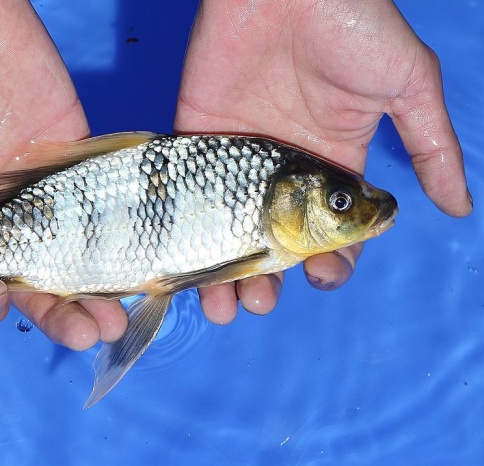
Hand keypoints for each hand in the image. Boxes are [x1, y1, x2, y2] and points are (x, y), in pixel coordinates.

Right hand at [0, 0, 127, 349]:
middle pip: (29, 279)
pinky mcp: (74, 160)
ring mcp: (39, 190)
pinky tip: (134, 263)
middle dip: (54, 312)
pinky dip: (116, 237)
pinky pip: (99, 206)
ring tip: (112, 316)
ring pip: (69, 254)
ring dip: (91, 289)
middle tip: (84, 332)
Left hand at [175, 0, 471, 322]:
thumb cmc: (352, 23)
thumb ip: (431, 146)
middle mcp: (282, 174)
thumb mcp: (407, 83)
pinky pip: (188, 196)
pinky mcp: (197, 142)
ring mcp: (237, 161)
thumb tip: (461, 206)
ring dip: (224, 276)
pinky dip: (184, 236)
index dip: (329, 263)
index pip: (332, 233)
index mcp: (332, 166)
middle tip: (261, 300)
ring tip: (221, 306)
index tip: (319, 277)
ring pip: (227, 233)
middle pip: (273, 245)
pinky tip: (184, 270)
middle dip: (269, 282)